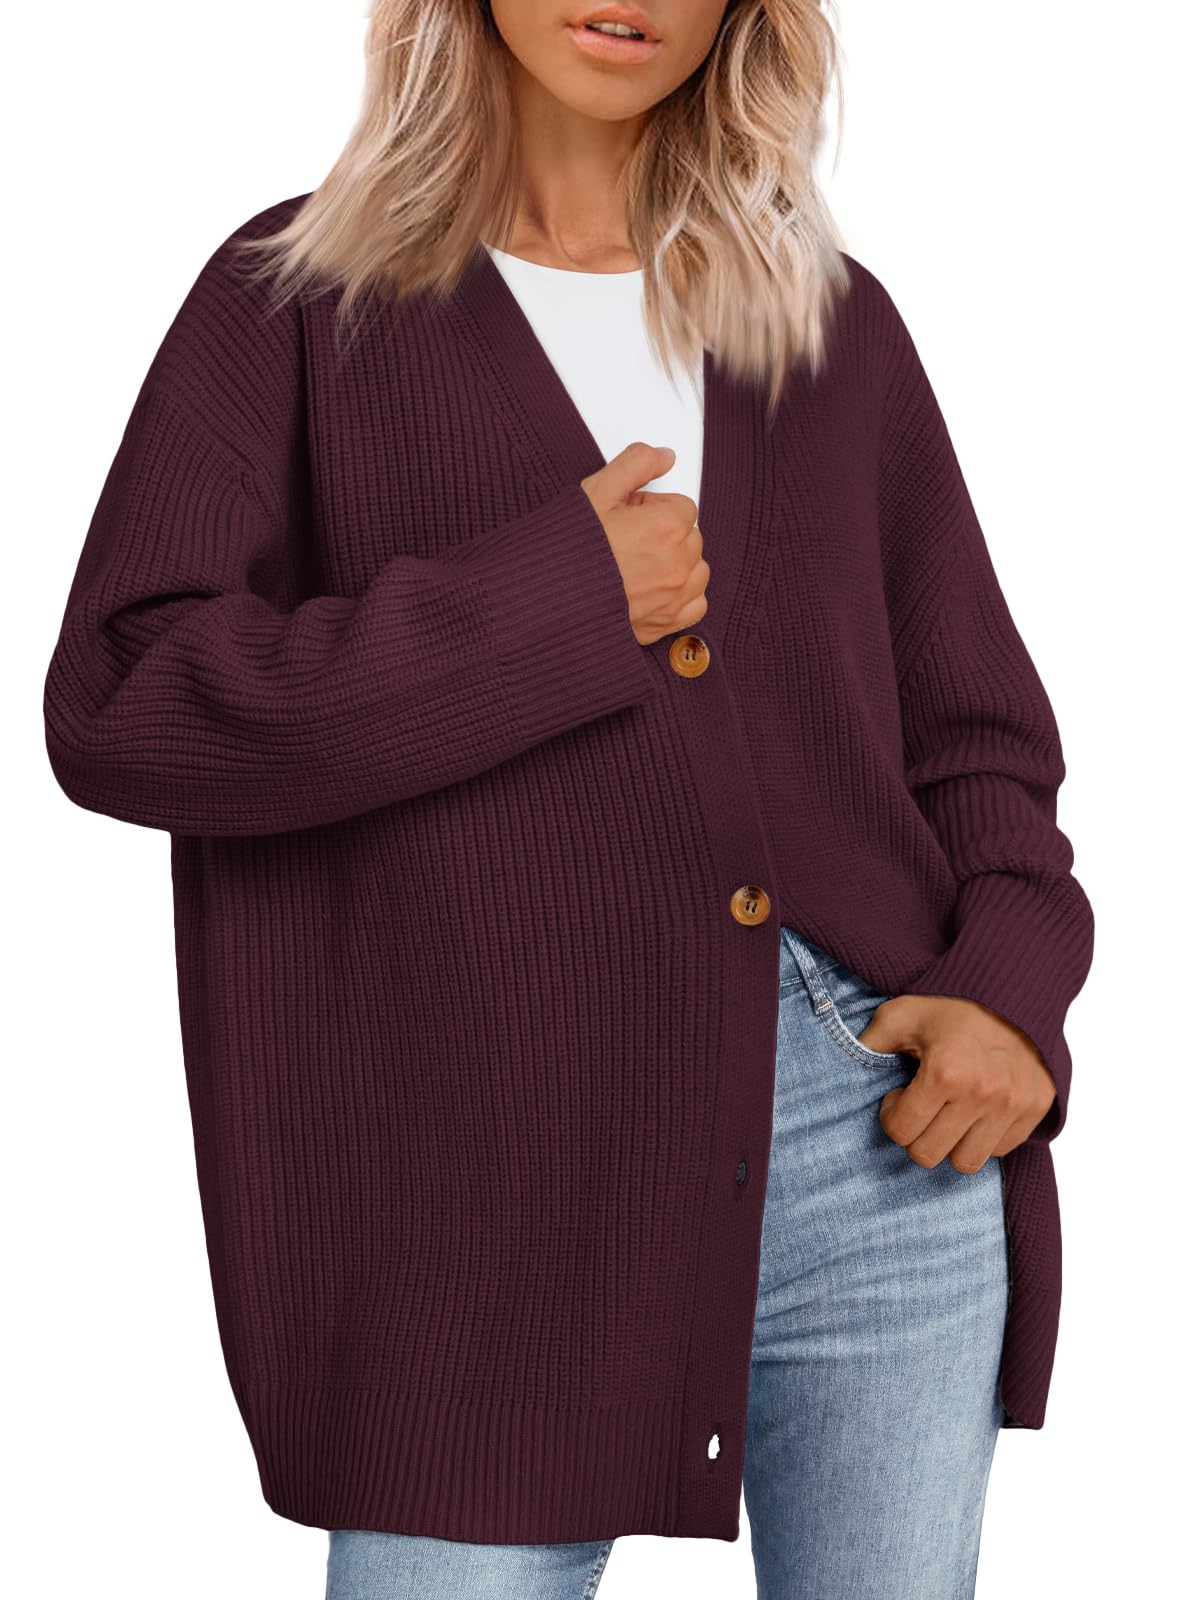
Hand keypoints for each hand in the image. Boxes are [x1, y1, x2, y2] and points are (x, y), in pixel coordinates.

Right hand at [581, 442, 709, 644]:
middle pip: (690, 536)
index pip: (682, 506)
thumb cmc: (568, 548)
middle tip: (627, 540)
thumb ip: (636, 464)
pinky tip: (656, 590)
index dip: (653, 509)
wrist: (545, 599)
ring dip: (677, 564)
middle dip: (665, 534)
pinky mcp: (667, 622)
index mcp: (666, 526)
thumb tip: (665, 456)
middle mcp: (677, 563)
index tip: (628, 518)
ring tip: (641, 565)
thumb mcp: (597, 490)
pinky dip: (682, 596)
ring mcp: (674, 596)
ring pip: (697, 569)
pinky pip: (696, 605)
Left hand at [857, 994, 1056, 1170]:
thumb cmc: (951, 1004)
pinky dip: (983, 1137)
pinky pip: (999, 1150)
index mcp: (946, 1072)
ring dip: (950, 1142)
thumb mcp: (901, 1014)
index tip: (899, 1094)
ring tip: (948, 1112)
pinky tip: (975, 1109)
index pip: (902, 1132)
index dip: (892, 1114)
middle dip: (916, 1133)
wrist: (1014, 988)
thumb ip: (870, 1044)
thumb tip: (840, 1067)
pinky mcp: (1037, 1109)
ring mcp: (1013, 1105)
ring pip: (966, 1162)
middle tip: (921, 1105)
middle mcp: (983, 1094)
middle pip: (929, 1154)